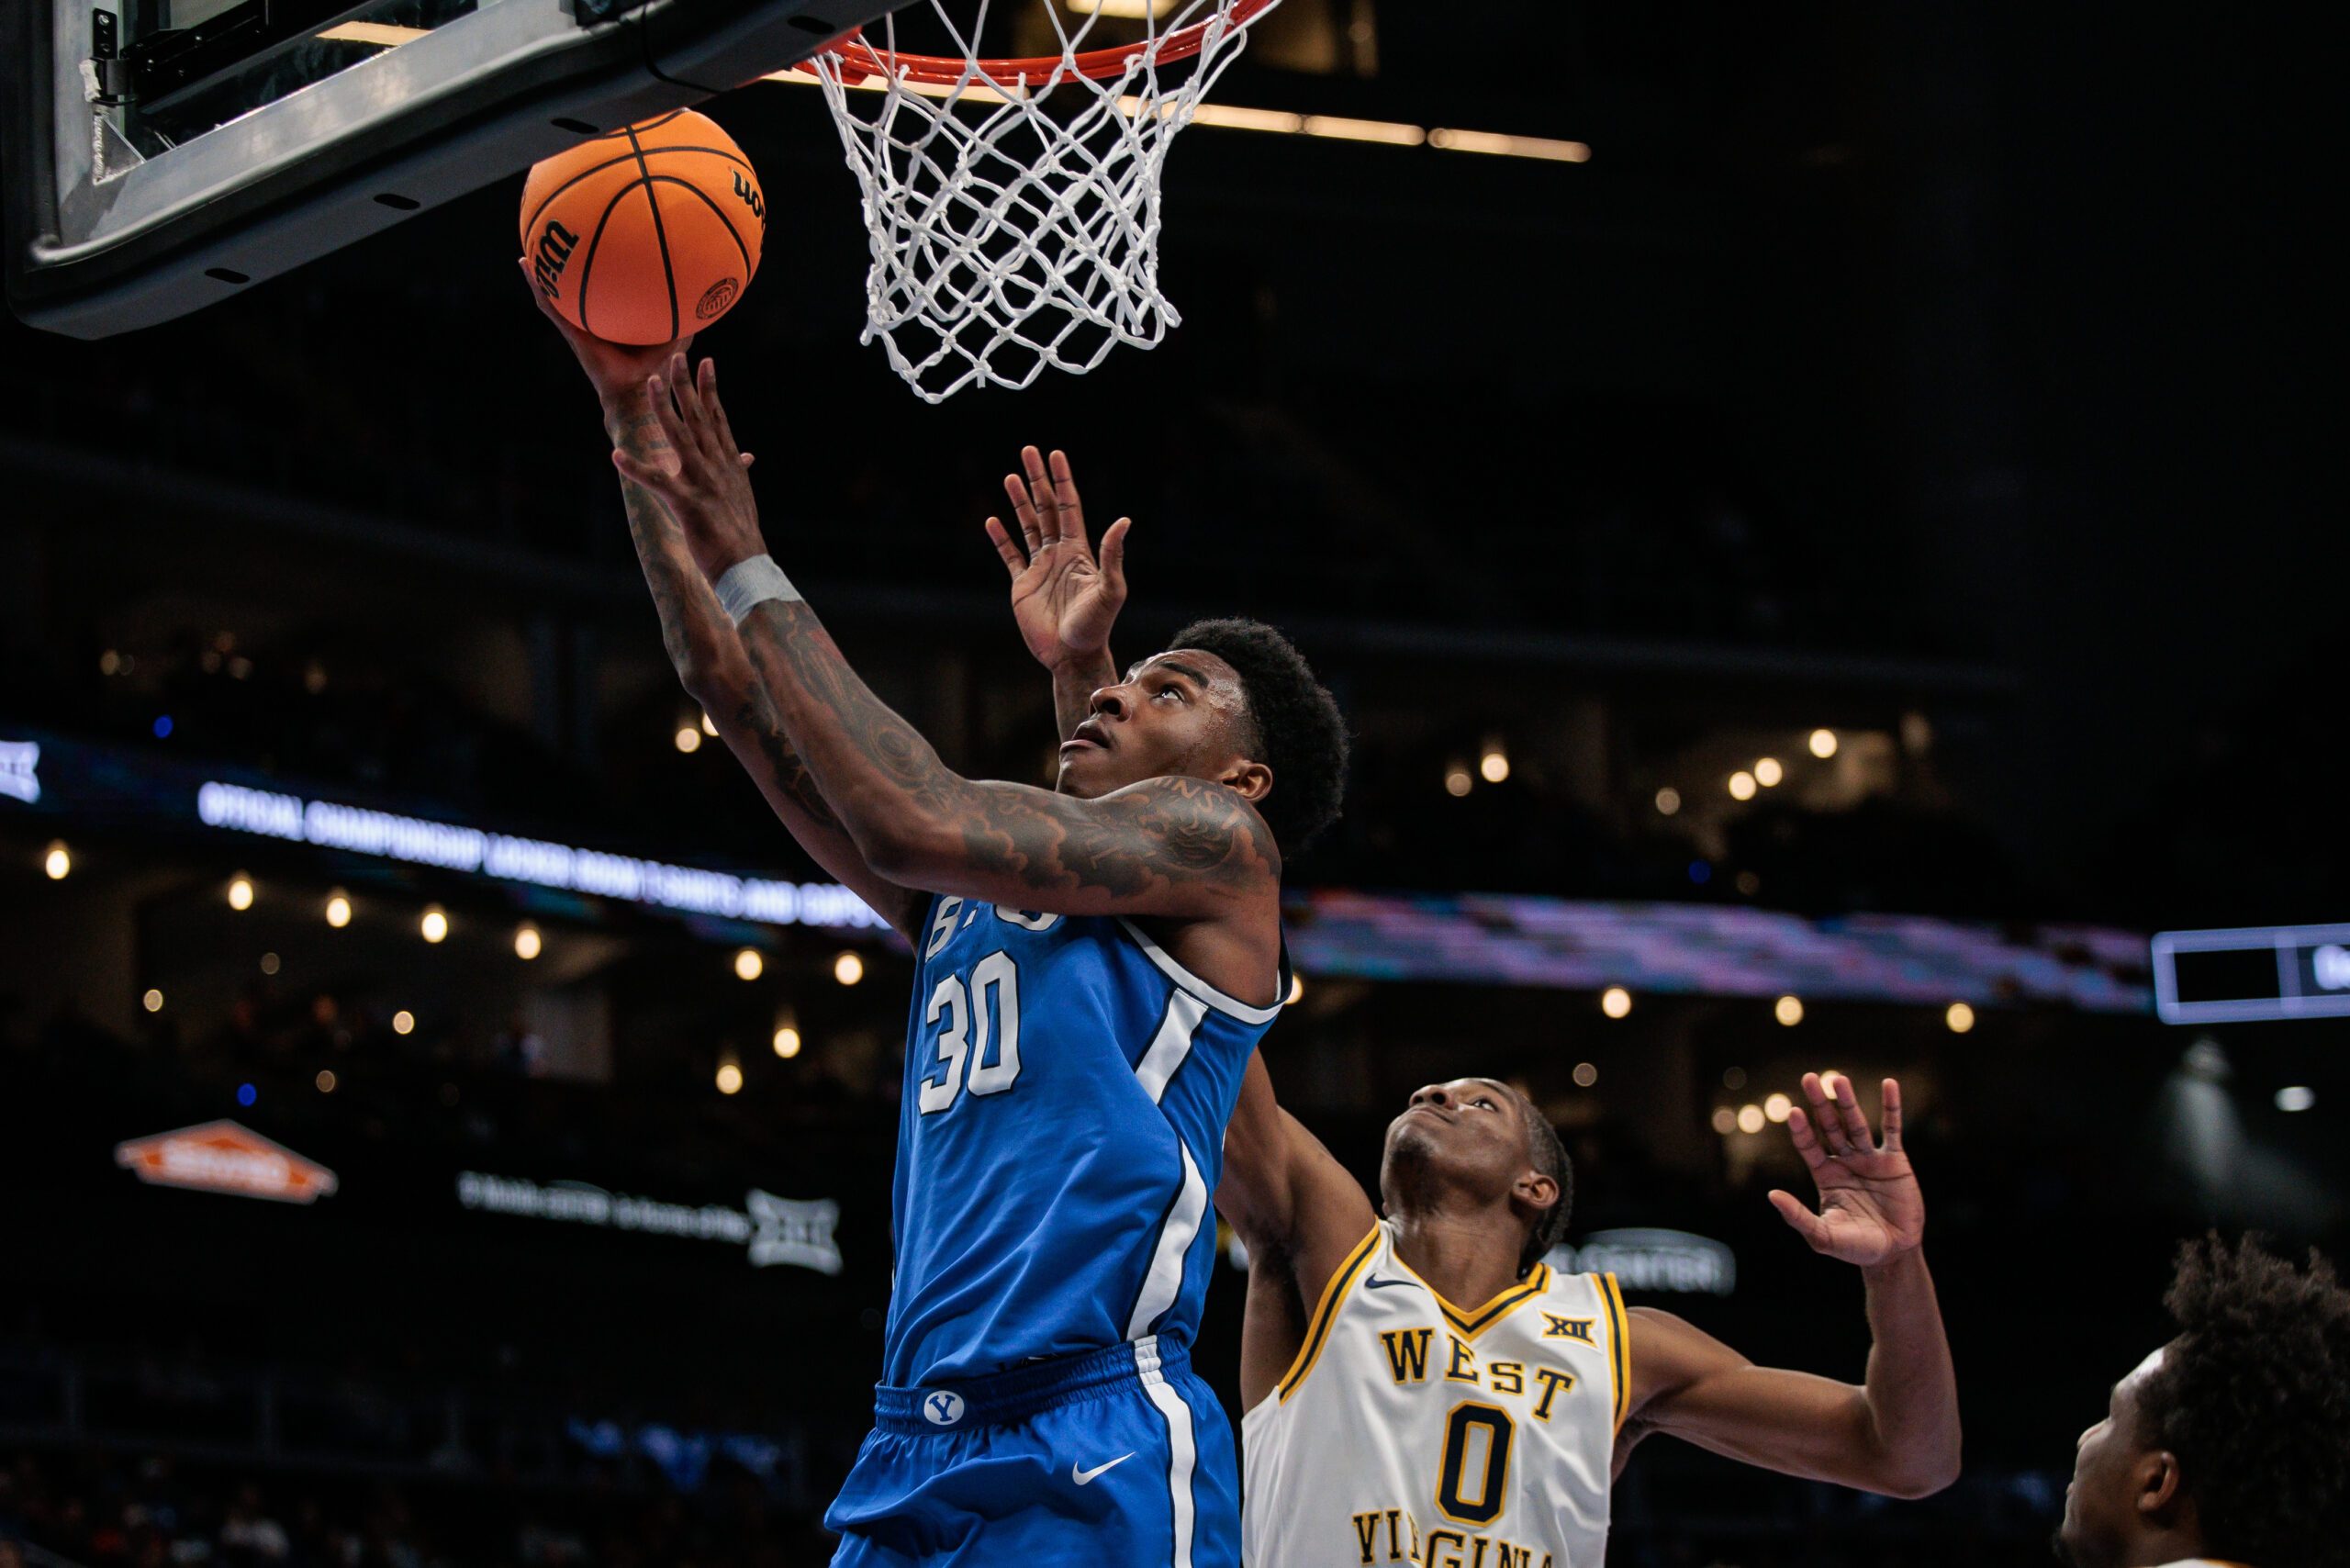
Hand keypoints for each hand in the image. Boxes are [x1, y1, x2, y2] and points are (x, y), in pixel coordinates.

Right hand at [519, 257, 691, 410]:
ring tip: (530, 252)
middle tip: (557, 244)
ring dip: (542, 277)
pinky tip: (527, 267)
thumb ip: (687, 317)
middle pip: (579, 293)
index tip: (597, 249)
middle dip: (569, 271)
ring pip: (557, 298)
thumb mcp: (676, 337)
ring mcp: (580, 328)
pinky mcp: (573, 333)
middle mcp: (594, 324)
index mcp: (616, 323)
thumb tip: (704, 292)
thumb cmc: (657, 370)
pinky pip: (552, 308)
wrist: (639, 392)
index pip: (608, 296)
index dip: (603, 276)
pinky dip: (538, 287)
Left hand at [611, 353, 767, 580]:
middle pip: (698, 417)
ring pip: (680, 437)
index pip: (717, 418)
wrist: (747, 565)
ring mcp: (702, 482)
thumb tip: (748, 455)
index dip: (710, 389)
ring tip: (649, 382)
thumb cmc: (742, 534)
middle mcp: (717, 466)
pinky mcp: (687, 503)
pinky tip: (616, 455)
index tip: (706, 362)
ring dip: (663, 408)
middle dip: (686, 385)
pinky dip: (636, 469)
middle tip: (675, 354)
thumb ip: (740, 470)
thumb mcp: (742, 495)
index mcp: (729, 464)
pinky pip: (657, 482)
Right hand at [984, 447, 1129, 670]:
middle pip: (1046, 508)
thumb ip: (1112, 556)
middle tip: (1028, 451)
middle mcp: (1058, 554)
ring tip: (1010, 476)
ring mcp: (1040, 568)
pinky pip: (1010, 556)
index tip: (1055, 455)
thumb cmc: (1095, 626)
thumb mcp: (1110, 590)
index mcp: (1078, 551)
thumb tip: (1124, 521)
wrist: (1072, 656)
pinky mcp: (1022, 586)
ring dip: (1019, 501)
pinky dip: (1001, 539)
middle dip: (1037, 480)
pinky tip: (993, 521)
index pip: (1069, 507)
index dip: (1062, 481)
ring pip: (1028, 525)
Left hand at [1769, 1073, 1923, 1267]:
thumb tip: (1771, 1195)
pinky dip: (1892, 1107)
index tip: (1792, 1112)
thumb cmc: (1855, 1247)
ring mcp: (1869, 1158)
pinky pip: (1892, 1129)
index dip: (1801, 1130)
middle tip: (1809, 1078)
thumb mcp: (1822, 1235)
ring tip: (1839, 1079)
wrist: (1894, 1254)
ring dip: (1848, 1102)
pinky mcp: (1895, 1160)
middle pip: (1829, 1127)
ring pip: (1856, 1124)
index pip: (1809, 1146)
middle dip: (1820, 1104)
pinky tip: (1889, 1084)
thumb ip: (1798, 1216)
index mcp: (1825, 1175)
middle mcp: (1844, 1161)